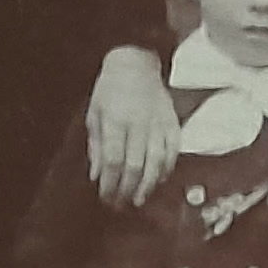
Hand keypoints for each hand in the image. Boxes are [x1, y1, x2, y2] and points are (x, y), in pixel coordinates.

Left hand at [87, 45, 178, 206]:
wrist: (135, 63)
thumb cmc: (110, 90)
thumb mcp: (94, 114)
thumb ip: (96, 146)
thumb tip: (97, 175)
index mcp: (115, 120)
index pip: (114, 160)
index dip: (110, 183)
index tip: (105, 197)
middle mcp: (138, 123)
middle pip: (135, 165)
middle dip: (127, 189)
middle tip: (120, 204)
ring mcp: (158, 123)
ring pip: (156, 162)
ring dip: (147, 184)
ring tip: (139, 199)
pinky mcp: (172, 122)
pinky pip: (173, 150)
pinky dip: (167, 168)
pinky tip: (158, 180)